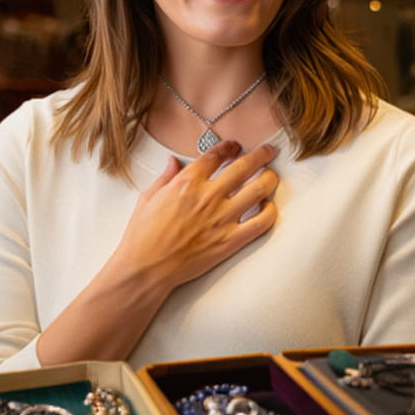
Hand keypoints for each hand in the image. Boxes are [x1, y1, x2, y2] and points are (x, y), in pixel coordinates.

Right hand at [110, 139, 278, 293]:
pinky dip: (270, 211)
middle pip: (244, 165)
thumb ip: (165, 177)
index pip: (216, 154)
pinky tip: (267, 207)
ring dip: (270, 178)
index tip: (235, 146)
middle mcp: (208, 196)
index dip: (229, 147)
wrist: (146, 268)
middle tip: (268, 151)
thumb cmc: (143, 236)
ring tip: (272, 176)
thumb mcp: (148, 198)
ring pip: (259, 189)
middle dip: (261, 154)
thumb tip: (173, 162)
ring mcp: (222, 218)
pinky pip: (262, 222)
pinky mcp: (231, 240)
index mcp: (187, 182)